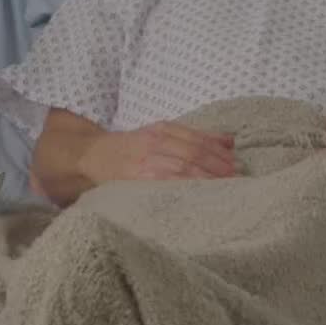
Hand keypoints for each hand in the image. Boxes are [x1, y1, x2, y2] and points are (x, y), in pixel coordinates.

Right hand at [83, 122, 235, 184]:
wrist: (90, 155)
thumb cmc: (129, 149)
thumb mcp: (159, 134)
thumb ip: (192, 137)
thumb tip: (229, 142)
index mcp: (162, 130)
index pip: (197, 139)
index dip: (219, 152)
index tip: (235, 164)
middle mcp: (155, 143)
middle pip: (193, 153)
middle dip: (217, 166)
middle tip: (236, 179)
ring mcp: (145, 161)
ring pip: (183, 168)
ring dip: (206, 178)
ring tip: (223, 187)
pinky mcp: (136, 179)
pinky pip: (166, 183)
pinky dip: (185, 187)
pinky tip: (198, 194)